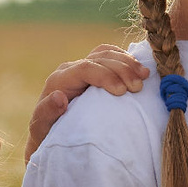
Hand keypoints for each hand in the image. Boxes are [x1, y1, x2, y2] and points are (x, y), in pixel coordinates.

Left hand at [26, 44, 149, 158]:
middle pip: (99, 58)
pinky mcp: (93, 69)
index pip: (84, 69)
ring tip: (145, 75)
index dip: (105, 75)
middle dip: (121, 69)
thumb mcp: (43, 127)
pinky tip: (139, 69)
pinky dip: (126, 59)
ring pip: (106, 53)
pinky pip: (110, 55)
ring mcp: (82, 67)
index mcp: (59, 80)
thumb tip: (58, 97)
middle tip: (138, 86)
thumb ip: (47, 113)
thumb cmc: (48, 133)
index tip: (122, 91)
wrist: (51, 130)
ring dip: (128, 62)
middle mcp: (70, 69)